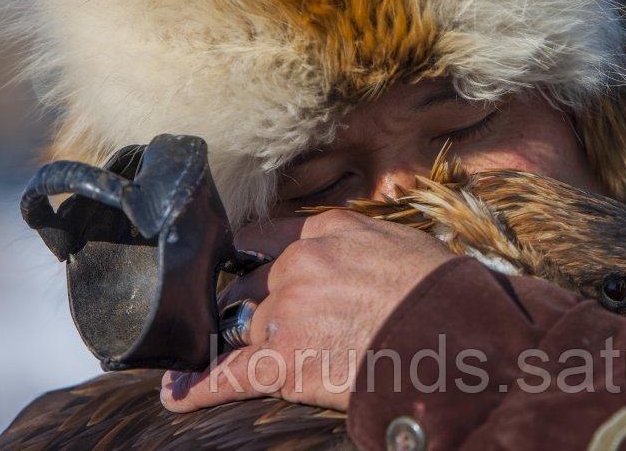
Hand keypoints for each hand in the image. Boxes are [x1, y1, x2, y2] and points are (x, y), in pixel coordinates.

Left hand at [159, 210, 453, 412]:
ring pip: (241, 328)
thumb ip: (361, 242)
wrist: (448, 331)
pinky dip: (199, 387)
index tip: (242, 267)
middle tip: (253, 325)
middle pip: (250, 286)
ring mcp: (285, 311)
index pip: (268, 237)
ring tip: (209, 360)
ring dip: (234, 344)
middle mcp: (298, 264)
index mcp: (326, 230)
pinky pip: (227, 374)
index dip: (253, 258)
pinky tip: (177, 394)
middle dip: (249, 306)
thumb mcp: (401, 242)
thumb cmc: (439, 289)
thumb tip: (356, 258)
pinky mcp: (281, 360)